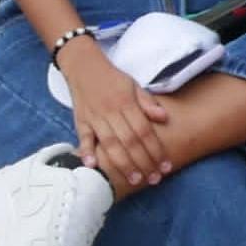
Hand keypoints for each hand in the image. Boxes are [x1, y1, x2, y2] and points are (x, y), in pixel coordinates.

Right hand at [61, 46, 175, 190]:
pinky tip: (94, 166)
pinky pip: (84, 137)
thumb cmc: (112, 79)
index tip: (165, 166)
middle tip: (154, 179)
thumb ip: (148, 102)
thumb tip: (164, 118)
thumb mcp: (134, 85)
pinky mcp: (80, 120)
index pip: (144, 130)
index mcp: (126, 102)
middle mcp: (111, 111)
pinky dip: (87, 151)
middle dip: (143, 162)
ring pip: (110, 143)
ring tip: (135, 180)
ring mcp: (94, 117)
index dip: (156, 150)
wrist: (83, 66)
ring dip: (123, 164)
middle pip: (129, 141)